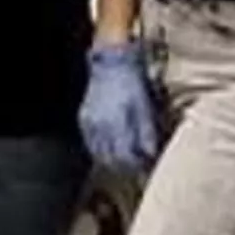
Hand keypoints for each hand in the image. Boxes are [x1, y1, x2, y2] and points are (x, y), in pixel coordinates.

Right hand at [79, 41, 160, 174]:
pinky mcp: (83, 120)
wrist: (112, 65)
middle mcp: (101, 126)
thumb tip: (150, 154)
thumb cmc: (134, 85)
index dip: (137, 166)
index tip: (147, 169)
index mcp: (118, 122)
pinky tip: (112, 150)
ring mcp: (90, 124)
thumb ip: (147, 132)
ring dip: (113, 162)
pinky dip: (102, 151)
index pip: (125, 156)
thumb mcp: (146, 107)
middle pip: (111, 159)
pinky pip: (92, 144)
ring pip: (99, 154)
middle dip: (125, 168)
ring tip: (127, 161)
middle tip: (138, 169)